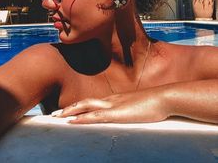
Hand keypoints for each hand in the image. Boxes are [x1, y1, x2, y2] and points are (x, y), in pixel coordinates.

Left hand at [52, 89, 168, 123]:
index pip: (92, 102)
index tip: (68, 111)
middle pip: (84, 102)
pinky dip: (81, 118)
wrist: (163, 98)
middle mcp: (110, 100)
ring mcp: (113, 106)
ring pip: (85, 107)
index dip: (79, 106)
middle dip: (69, 108)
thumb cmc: (154, 103)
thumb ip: (130, 110)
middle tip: (55, 114)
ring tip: (57, 117)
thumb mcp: (138, 107)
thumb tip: (126, 115)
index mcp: (115, 99)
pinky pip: (94, 116)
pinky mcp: (117, 114)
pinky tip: (72, 122)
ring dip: (70, 112)